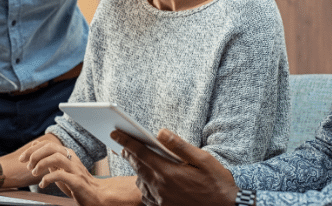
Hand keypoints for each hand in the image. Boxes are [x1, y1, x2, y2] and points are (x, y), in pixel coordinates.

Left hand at [18, 141, 117, 205]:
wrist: (97, 195)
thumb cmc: (77, 183)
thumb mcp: (61, 168)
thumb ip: (50, 159)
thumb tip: (35, 148)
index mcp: (67, 154)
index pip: (48, 144)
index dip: (33, 149)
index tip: (23, 158)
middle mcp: (71, 158)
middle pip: (51, 147)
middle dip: (35, 154)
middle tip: (27, 165)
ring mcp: (75, 169)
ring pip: (56, 158)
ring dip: (41, 164)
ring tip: (35, 173)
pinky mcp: (77, 181)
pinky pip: (60, 175)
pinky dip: (48, 178)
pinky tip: (43, 184)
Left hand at [112, 128, 237, 205]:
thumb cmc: (217, 182)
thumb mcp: (203, 159)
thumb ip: (179, 146)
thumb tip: (160, 132)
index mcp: (168, 172)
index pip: (140, 153)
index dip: (126, 140)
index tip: (114, 132)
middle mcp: (160, 187)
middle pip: (137, 166)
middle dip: (129, 153)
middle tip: (124, 144)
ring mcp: (161, 200)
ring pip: (140, 182)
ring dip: (139, 170)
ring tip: (141, 160)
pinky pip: (147, 195)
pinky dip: (146, 185)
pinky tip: (152, 180)